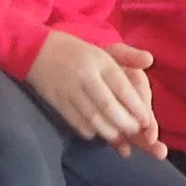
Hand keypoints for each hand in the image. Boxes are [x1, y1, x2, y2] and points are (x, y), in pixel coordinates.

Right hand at [29, 32, 159, 156]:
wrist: (35, 50)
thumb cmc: (76, 51)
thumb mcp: (103, 49)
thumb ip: (128, 56)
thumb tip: (150, 60)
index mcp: (99, 61)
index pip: (122, 87)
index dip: (136, 107)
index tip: (146, 120)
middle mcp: (86, 76)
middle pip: (109, 106)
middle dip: (125, 123)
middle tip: (134, 131)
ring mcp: (70, 90)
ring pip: (93, 119)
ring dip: (109, 132)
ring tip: (119, 136)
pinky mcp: (57, 102)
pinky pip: (77, 123)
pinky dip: (90, 131)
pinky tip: (98, 133)